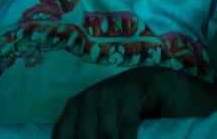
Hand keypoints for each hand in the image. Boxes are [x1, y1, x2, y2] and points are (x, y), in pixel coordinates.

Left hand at [53, 67, 216, 138]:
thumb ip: (87, 134)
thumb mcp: (98, 126)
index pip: (63, 136)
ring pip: (106, 135)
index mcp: (74, 108)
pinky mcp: (131, 91)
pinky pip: (127, 125)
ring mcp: (109, 92)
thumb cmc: (122, 110)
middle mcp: (88, 98)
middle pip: (85, 138)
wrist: (153, 83)